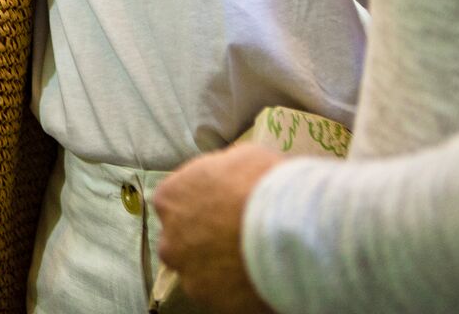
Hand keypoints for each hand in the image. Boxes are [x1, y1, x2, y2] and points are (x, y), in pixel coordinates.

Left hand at [152, 145, 284, 313]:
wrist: (288, 229)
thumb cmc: (263, 184)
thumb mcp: (242, 158)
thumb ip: (223, 171)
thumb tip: (229, 177)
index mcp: (170, 198)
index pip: (175, 202)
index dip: (203, 205)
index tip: (226, 207)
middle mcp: (170, 239)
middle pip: (183, 240)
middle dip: (206, 239)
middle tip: (239, 236)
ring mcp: (188, 274)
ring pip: (200, 271)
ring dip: (219, 267)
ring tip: (253, 260)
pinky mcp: (210, 301)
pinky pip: (221, 295)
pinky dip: (236, 290)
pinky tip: (258, 279)